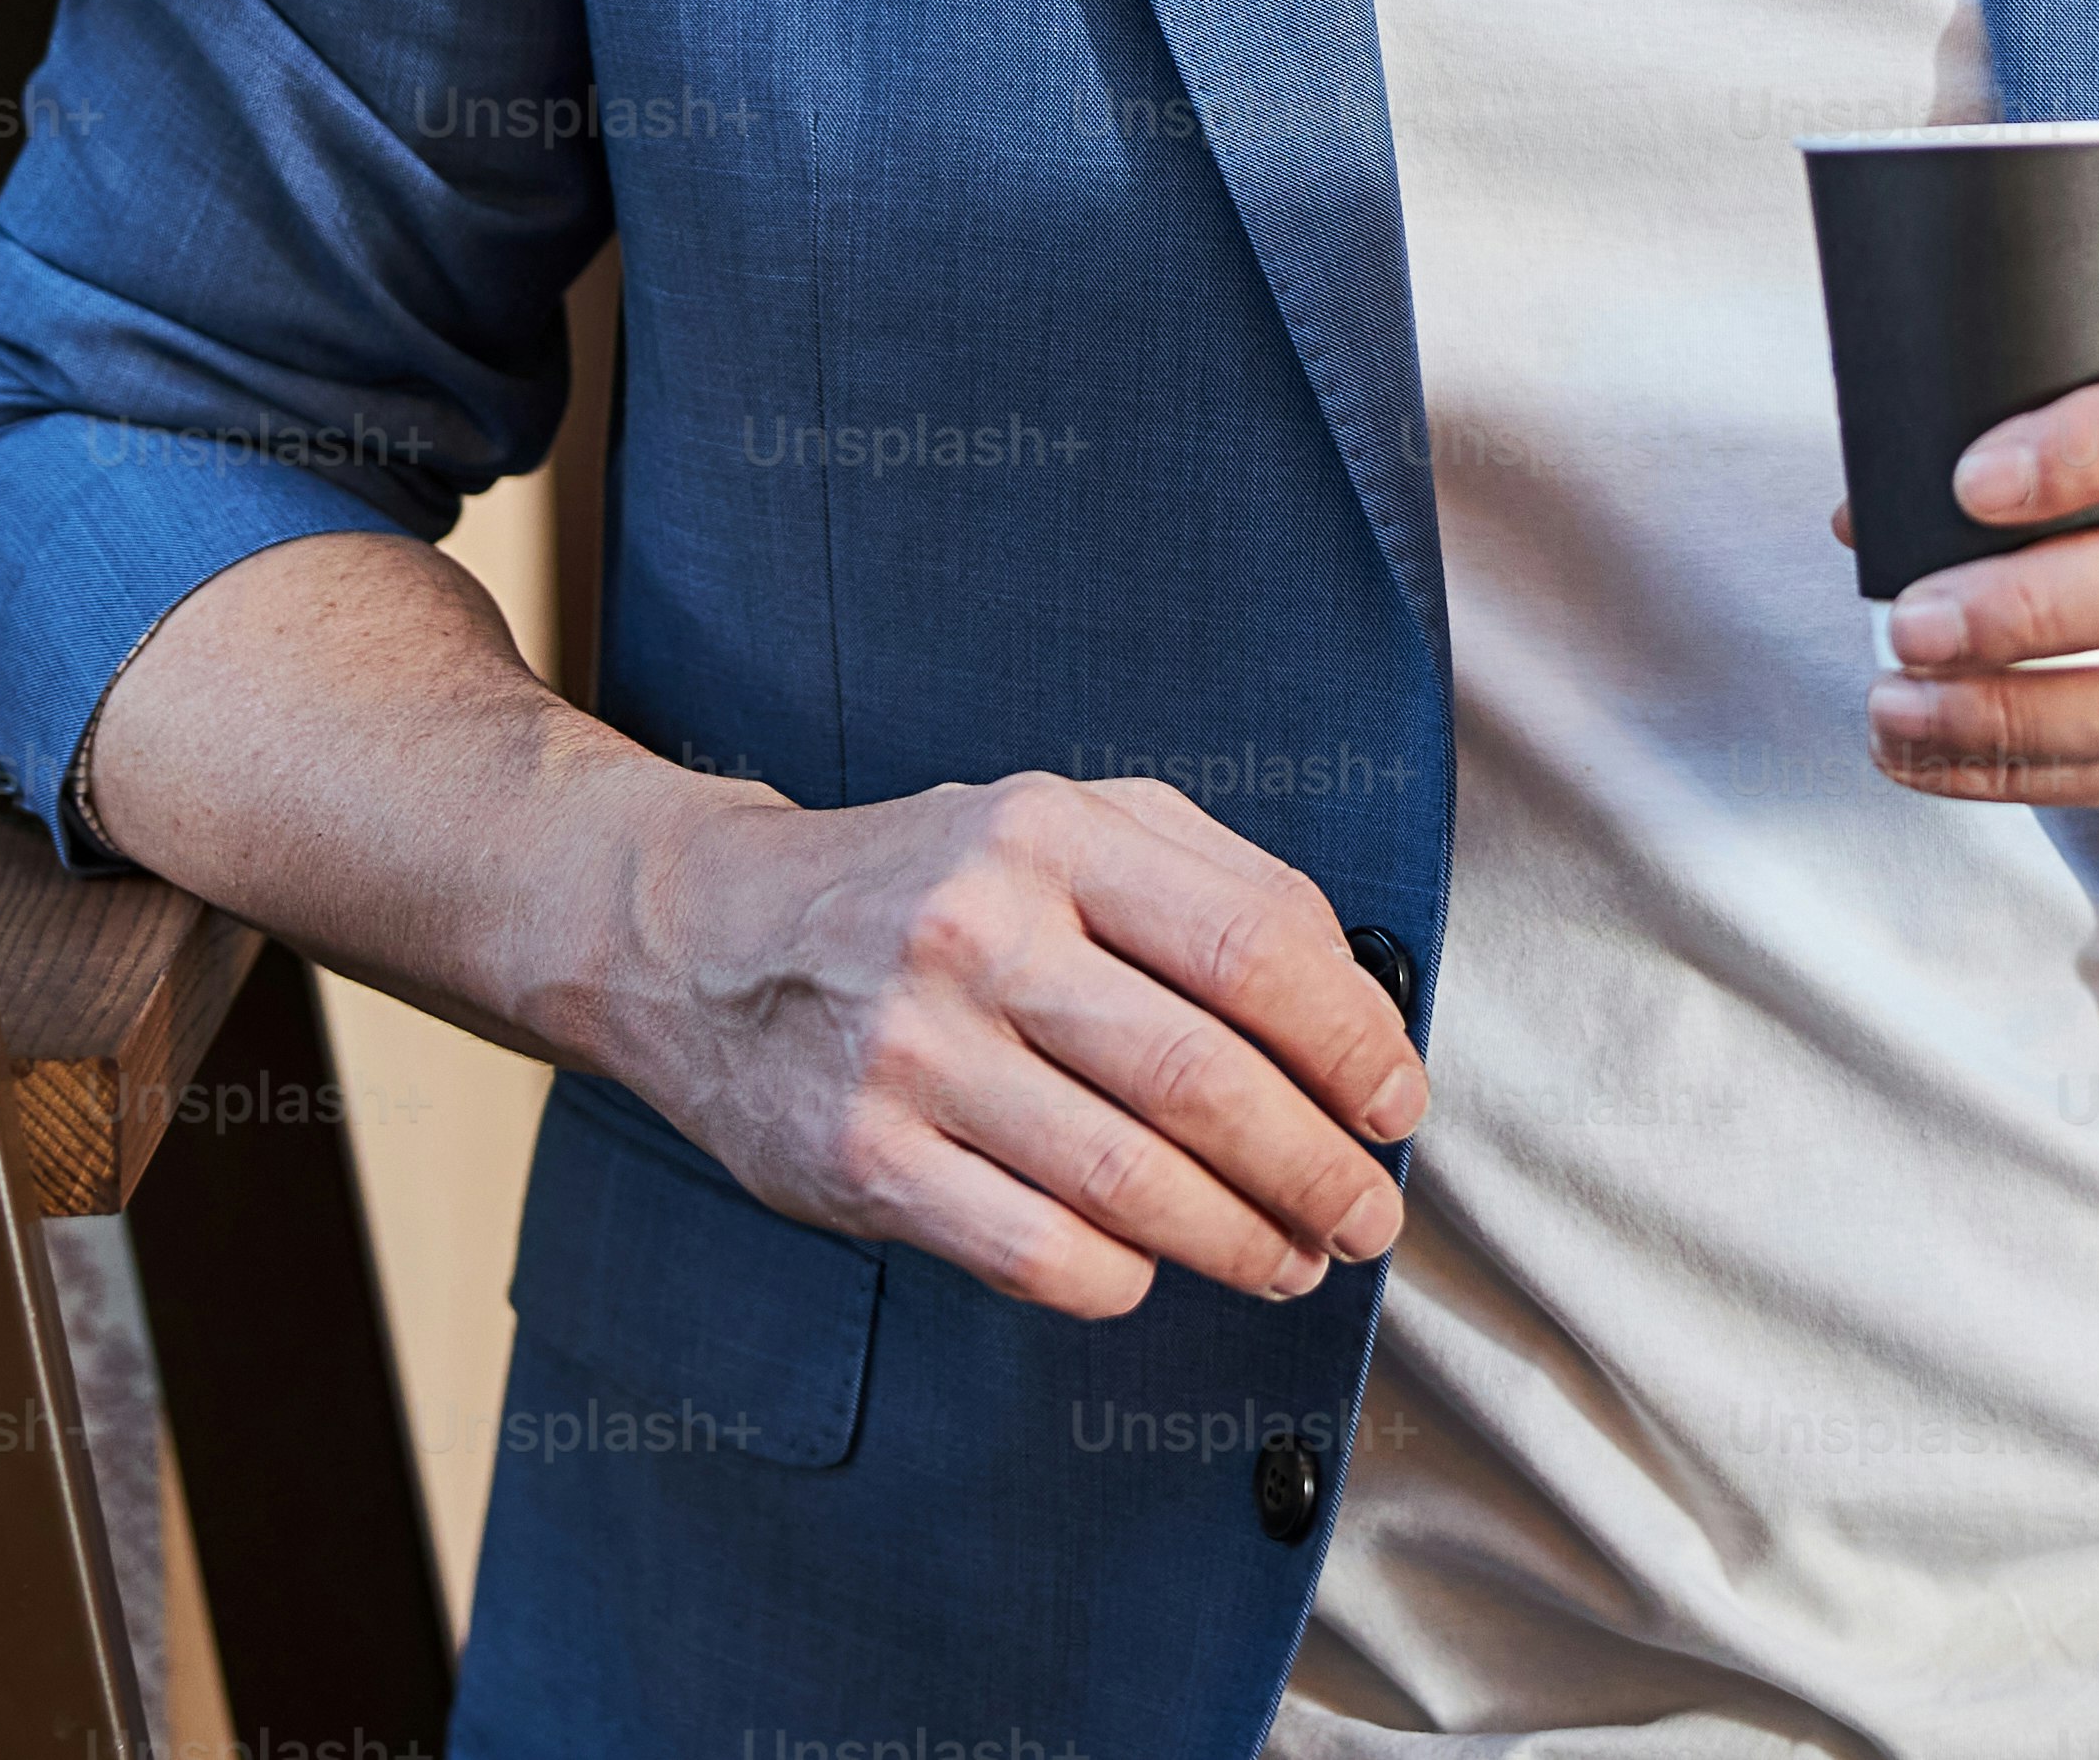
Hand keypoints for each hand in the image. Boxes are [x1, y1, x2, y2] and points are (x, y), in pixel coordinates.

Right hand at [608, 767, 1425, 1322]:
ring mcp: (914, 1054)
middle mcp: (979, 932)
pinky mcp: (864, 1161)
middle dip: (1318, 1166)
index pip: (1252, 943)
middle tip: (1369, 1212)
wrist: (701, 937)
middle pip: (1204, 1078)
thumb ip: (1210, 881)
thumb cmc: (922, 885)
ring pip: (1132, 1183)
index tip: (1397, 1102)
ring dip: (1244, 1239)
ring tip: (1296, 1257)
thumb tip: (1352, 1000)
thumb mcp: (1059, 821)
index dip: (1352, 1039)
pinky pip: (1040, 1252)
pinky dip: (1126, 1276)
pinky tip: (1157, 1266)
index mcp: (1049, 831)